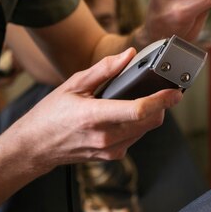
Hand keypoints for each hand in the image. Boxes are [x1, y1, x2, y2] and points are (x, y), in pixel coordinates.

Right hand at [9, 48, 182, 170]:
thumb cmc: (50, 114)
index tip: (175, 91)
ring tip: (140, 98)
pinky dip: (138, 123)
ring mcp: (110, 149)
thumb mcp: (73, 85)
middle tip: (165, 89)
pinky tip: (125, 114)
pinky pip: (136, 136)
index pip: (138, 110)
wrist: (35, 146)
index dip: (161, 100)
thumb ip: (103, 69)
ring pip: (146, 129)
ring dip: (150, 114)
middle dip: (162, 104)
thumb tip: (128, 55)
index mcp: (95, 116)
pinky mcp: (112, 155)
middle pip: (150, 121)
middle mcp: (105, 137)